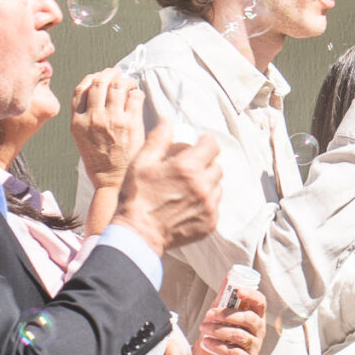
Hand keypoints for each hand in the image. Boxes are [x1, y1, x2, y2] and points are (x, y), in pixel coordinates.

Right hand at [70, 72, 144, 187]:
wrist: (111, 181)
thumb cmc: (99, 162)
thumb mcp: (81, 138)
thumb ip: (84, 118)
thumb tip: (96, 98)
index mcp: (77, 121)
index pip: (80, 89)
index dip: (91, 77)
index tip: (99, 76)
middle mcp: (93, 117)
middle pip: (99, 83)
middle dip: (109, 73)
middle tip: (117, 72)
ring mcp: (112, 120)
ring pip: (117, 86)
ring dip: (125, 80)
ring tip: (130, 82)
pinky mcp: (131, 124)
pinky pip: (134, 98)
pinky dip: (137, 91)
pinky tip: (138, 94)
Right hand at [113, 128, 223, 255]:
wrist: (138, 233)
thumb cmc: (136, 197)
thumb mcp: (141, 163)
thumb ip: (158, 139)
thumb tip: (168, 121)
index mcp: (187, 168)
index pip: (212, 146)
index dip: (206, 142)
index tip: (199, 144)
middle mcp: (203, 186)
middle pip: (216, 166)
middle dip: (205, 163)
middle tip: (188, 168)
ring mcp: (209, 205)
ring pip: (217, 186)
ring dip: (206, 182)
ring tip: (186, 187)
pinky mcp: (211, 221)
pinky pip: (215, 204)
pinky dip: (205, 201)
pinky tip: (187, 203)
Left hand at [187, 286, 265, 354]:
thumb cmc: (215, 335)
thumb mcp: (218, 314)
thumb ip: (224, 297)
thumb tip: (229, 276)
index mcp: (255, 317)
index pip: (260, 303)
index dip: (252, 296)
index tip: (238, 291)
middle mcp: (258, 331)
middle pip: (250, 319)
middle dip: (227, 315)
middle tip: (208, 314)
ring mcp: (254, 347)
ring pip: (239, 335)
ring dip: (218, 330)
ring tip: (203, 328)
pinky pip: (234, 351)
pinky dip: (217, 345)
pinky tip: (206, 342)